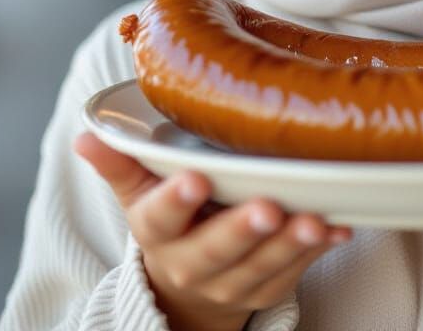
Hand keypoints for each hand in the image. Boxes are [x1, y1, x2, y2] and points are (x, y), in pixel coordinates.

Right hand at [73, 132, 353, 330]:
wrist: (185, 284)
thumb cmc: (170, 219)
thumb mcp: (141, 191)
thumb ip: (123, 161)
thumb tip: (86, 133)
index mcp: (157, 231)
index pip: (159, 218)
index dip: (176, 201)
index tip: (195, 179)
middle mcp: (190, 262)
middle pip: (214, 249)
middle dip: (242, 229)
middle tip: (267, 207)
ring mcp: (230, 281)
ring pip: (260, 267)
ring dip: (289, 243)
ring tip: (314, 219)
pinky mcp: (265, 289)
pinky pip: (293, 273)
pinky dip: (317, 250)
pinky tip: (337, 227)